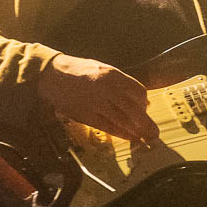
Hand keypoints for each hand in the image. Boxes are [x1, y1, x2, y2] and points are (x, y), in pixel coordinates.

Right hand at [39, 54, 158, 144]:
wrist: (52, 76)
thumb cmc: (79, 71)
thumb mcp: (102, 69)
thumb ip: (120, 83)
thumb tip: (139, 99)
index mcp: (112, 74)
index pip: (138, 91)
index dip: (144, 103)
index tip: (145, 109)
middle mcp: (106, 89)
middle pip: (134, 109)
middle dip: (146, 123)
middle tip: (154, 133)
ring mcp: (96, 103)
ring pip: (123, 121)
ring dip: (136, 131)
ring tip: (144, 137)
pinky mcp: (87, 116)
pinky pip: (109, 127)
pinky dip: (121, 133)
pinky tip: (129, 136)